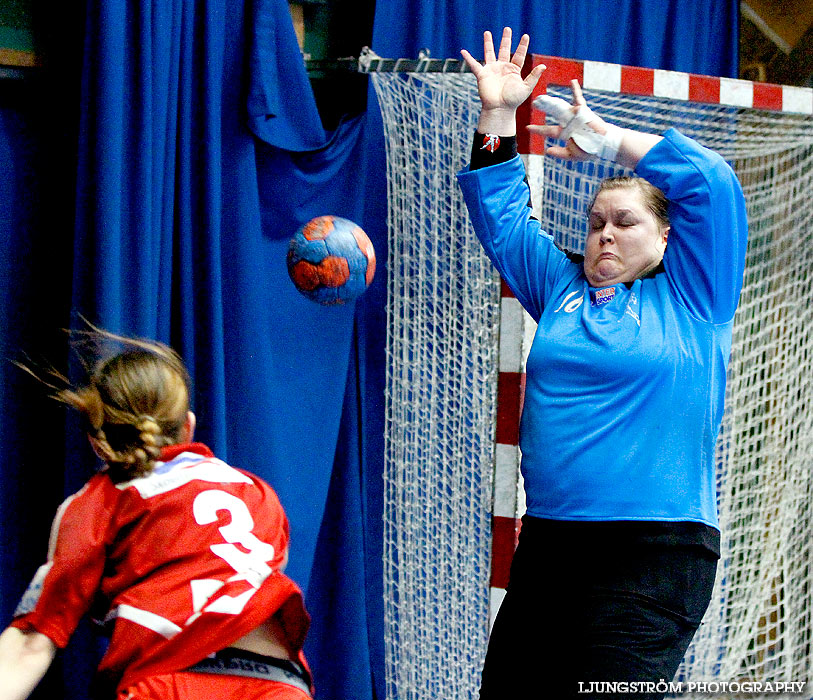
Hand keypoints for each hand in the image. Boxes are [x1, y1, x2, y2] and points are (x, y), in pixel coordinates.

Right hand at [461, 27, 545, 134]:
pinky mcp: (482, 75)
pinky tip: (463, 51)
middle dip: (506, 39)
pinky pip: (474, 65)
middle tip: (507, 29)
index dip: (522, 45)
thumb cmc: (513, 101)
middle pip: (504, 50)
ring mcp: (492, 70)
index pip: (519, 55)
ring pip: (490, 53)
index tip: (525, 36)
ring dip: (488, 43)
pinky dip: (468, 58)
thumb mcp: (526, 88)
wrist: (499, 109)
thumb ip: (534, 76)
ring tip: (487, 32)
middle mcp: (503, 68)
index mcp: (513, 70)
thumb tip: (543, 66)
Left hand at [529, 79, 661, 166]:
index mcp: (563, 132)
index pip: (548, 131)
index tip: (527, 127)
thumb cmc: (589, 149)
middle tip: (535, 103)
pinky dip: (576, 90)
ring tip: (545, 96)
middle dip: (544, 108)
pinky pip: (579, 99)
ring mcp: (575, 115)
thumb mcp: (573, 155)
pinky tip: (572, 82)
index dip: (538, 129)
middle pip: (553, 114)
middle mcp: (567, 122)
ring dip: (553, 101)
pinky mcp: (584, 110)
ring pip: (562, 106)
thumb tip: (547, 151)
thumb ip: (560, 154)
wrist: (604, 144)